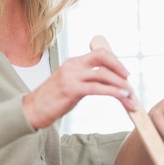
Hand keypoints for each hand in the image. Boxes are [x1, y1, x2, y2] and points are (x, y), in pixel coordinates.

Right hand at [22, 48, 136, 128]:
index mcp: (74, 62)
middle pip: (103, 59)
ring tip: (130, 96)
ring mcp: (72, 76)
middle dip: (120, 69)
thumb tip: (108, 83)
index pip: (100, 54)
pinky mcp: (72, 89)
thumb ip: (87, 79)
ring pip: (103, 75)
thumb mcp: (72, 84)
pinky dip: (113, 92)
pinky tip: (122, 97)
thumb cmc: (53, 100)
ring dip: (120, 85)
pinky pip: (98, 88)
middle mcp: (73, 66)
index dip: (115, 62)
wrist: (32, 110)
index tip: (125, 73)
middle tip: (130, 82)